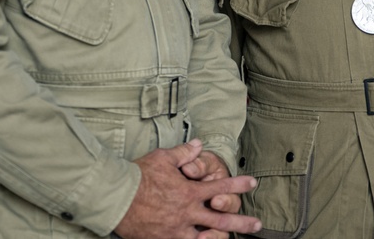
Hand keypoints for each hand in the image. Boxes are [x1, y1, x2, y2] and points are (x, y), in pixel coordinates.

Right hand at [114, 139, 261, 238]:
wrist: (116, 197)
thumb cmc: (139, 175)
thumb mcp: (163, 158)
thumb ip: (185, 153)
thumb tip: (200, 144)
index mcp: (189, 191)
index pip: (220, 187)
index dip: (238, 185)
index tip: (252, 183)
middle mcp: (187, 212)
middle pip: (221, 219)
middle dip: (241, 222)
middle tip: (257, 225)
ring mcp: (177, 229)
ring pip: (206, 238)